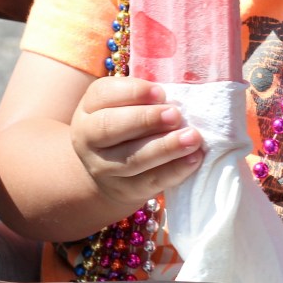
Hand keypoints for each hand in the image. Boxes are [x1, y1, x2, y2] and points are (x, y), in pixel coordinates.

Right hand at [70, 76, 202, 210]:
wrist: (108, 169)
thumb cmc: (124, 123)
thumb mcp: (122, 104)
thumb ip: (142, 95)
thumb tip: (173, 93)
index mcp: (89, 108)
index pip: (103, 94)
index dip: (132, 92)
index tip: (160, 92)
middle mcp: (88, 138)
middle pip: (110, 127)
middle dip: (145, 119)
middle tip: (175, 114)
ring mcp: (103, 168)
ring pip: (132, 159)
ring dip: (165, 147)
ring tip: (192, 137)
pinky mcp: (124, 191)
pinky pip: (150, 182)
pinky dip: (175, 170)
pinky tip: (194, 158)